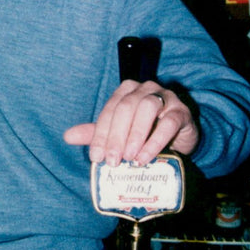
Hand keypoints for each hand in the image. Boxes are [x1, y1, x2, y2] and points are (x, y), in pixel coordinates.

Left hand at [63, 79, 199, 166]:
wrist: (178, 138)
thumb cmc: (145, 133)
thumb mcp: (119, 134)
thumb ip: (95, 133)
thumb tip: (67, 136)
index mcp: (125, 91)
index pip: (110, 110)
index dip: (101, 134)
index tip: (96, 157)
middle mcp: (144, 89)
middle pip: (126, 107)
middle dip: (116, 136)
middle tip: (112, 161)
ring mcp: (165, 97)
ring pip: (147, 108)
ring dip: (135, 135)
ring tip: (130, 158)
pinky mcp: (181, 111)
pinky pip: (168, 122)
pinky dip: (155, 141)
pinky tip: (145, 157)